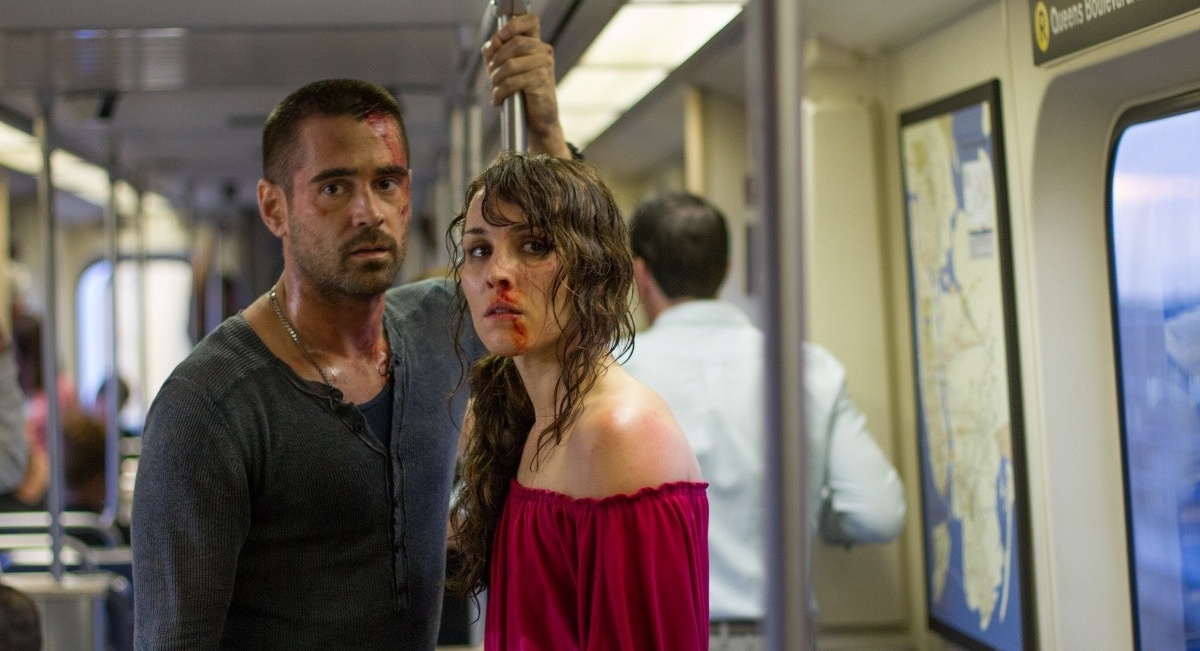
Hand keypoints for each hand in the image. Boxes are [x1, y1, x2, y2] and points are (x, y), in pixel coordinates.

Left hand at [482, 13, 569, 157]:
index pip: (529, 21)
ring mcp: (544, 67)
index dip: (512, 26)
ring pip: (511, 64)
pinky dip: (500, 92)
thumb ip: (497, 53)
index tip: (499, 38)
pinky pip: (513, 82)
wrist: (538, 120)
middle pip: (515, 43)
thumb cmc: (522, 94)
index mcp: (536, 45)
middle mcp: (543, 53)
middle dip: (496, 60)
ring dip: (496, 79)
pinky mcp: (541, 82)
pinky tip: (498, 100)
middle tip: (491, 74)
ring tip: (495, 89)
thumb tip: (492, 44)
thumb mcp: (505, 69)